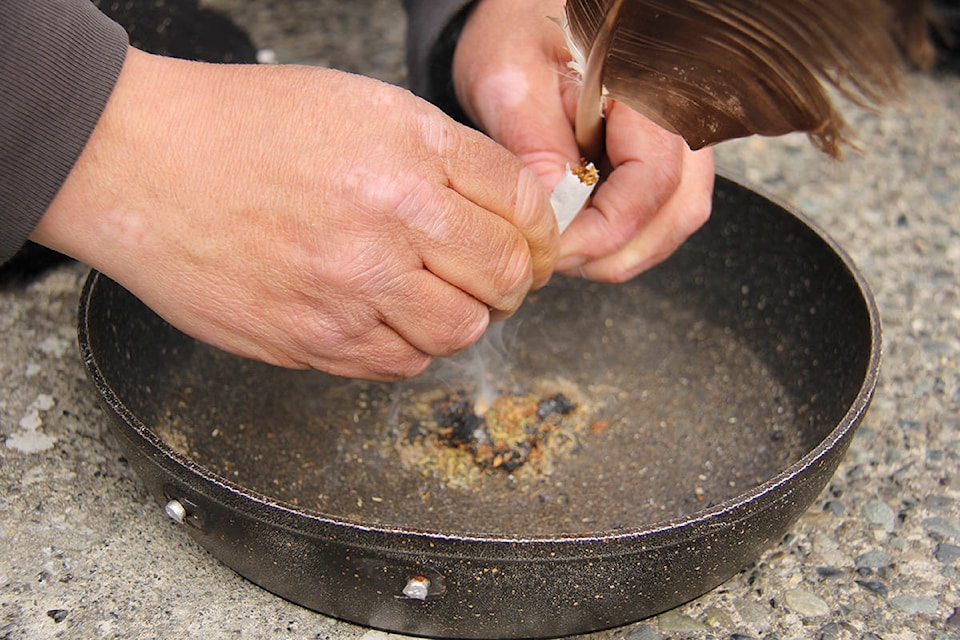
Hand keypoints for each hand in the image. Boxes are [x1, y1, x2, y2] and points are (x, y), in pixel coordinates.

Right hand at [33, 48, 557, 379]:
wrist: (143, 165)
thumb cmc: (244, 128)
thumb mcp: (362, 106)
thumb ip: (444, 156)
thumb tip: (507, 207)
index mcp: (410, 156)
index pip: (524, 207)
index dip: (541, 230)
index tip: (534, 241)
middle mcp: (390, 226)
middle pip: (507, 276)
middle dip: (515, 279)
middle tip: (495, 274)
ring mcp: (351, 292)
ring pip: (460, 332)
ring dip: (464, 317)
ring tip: (435, 295)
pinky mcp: (314, 343)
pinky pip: (400, 366)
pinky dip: (410, 347)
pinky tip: (386, 317)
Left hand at [453, 0, 714, 281]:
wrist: (530, 12)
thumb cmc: (520, 31)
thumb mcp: (510, 79)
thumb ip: (533, 146)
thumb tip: (554, 216)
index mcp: (650, 87)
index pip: (652, 183)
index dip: (603, 232)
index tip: (554, 249)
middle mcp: (681, 113)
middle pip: (676, 210)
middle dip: (612, 251)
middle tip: (554, 258)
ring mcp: (681, 136)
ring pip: (675, 217)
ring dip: (621, 249)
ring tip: (565, 246)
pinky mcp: (667, 153)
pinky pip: (664, 209)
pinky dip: (625, 234)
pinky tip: (582, 231)